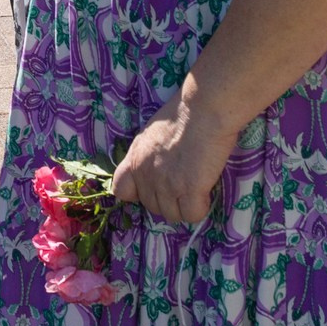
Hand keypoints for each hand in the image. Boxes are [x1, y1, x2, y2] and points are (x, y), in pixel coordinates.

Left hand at [109, 94, 231, 224]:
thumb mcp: (151, 134)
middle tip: (184, 183)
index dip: (138, 193)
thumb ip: (147, 155)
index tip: (155, 187)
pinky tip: (205, 192)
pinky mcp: (189, 189)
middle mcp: (146, 175)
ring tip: (197, 187)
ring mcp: (167, 184)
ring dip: (185, 206)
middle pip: (153, 207)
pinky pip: (192, 215)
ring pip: (173, 215)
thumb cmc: (182, 115)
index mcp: (135, 159)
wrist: (203, 110)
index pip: (121, 191)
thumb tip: (155, 168)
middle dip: (168, 200)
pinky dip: (200, 208)